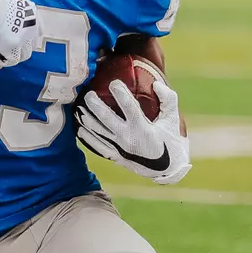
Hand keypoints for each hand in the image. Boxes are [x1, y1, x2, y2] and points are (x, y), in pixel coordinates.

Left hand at [76, 79, 191, 184]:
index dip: (120, 93)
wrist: (166, 170)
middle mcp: (128, 138)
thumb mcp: (173, 120)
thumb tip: (156, 83)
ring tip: (79, 108)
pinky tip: (80, 129)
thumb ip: (168, 100)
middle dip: (95, 104)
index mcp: (142, 128)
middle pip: (106, 118)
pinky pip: (97, 146)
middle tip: (88, 94)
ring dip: (87, 119)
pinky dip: (87, 138)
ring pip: (98, 132)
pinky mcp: (115, 157)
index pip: (129, 107)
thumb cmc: (170, 141)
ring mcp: (119, 148)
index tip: (114, 82)